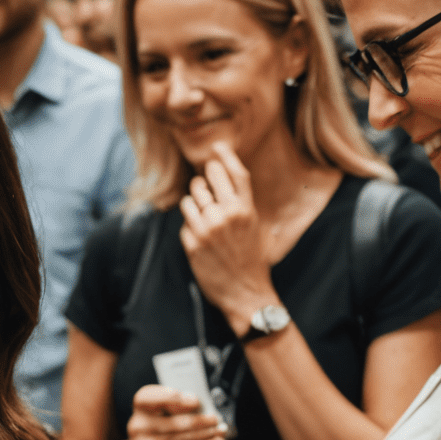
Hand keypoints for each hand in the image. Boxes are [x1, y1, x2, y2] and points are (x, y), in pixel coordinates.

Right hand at [126, 383, 226, 439]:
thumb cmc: (158, 423)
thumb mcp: (163, 407)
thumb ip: (178, 403)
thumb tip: (202, 408)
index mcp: (140, 407)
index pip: (148, 398)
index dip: (171, 398)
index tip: (195, 400)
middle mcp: (138, 428)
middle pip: (171, 424)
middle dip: (198, 422)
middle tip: (215, 419)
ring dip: (204, 437)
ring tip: (220, 431)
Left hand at [177, 143, 277, 331]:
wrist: (245, 292)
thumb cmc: (252, 260)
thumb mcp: (256, 227)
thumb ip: (242, 204)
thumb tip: (226, 184)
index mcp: (246, 209)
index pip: (235, 172)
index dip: (225, 156)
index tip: (217, 147)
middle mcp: (227, 215)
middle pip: (207, 179)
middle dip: (203, 180)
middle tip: (205, 188)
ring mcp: (208, 229)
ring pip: (190, 199)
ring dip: (193, 203)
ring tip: (203, 216)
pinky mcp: (193, 244)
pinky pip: (184, 223)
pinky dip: (189, 227)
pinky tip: (201, 239)